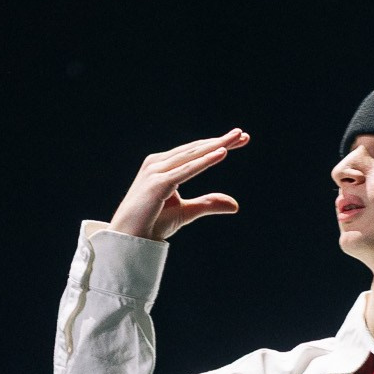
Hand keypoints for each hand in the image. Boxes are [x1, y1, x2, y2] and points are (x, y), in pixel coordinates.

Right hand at [109, 129, 248, 240]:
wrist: (130, 239)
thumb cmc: (153, 223)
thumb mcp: (187, 212)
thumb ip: (208, 204)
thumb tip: (236, 205)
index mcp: (163, 166)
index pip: (195, 151)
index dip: (217, 144)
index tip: (240, 139)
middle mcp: (158, 163)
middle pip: (195, 149)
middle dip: (220, 141)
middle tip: (242, 134)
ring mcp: (156, 171)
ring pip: (193, 155)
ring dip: (216, 145)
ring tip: (237, 138)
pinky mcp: (158, 184)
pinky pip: (187, 170)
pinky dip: (205, 161)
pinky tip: (222, 153)